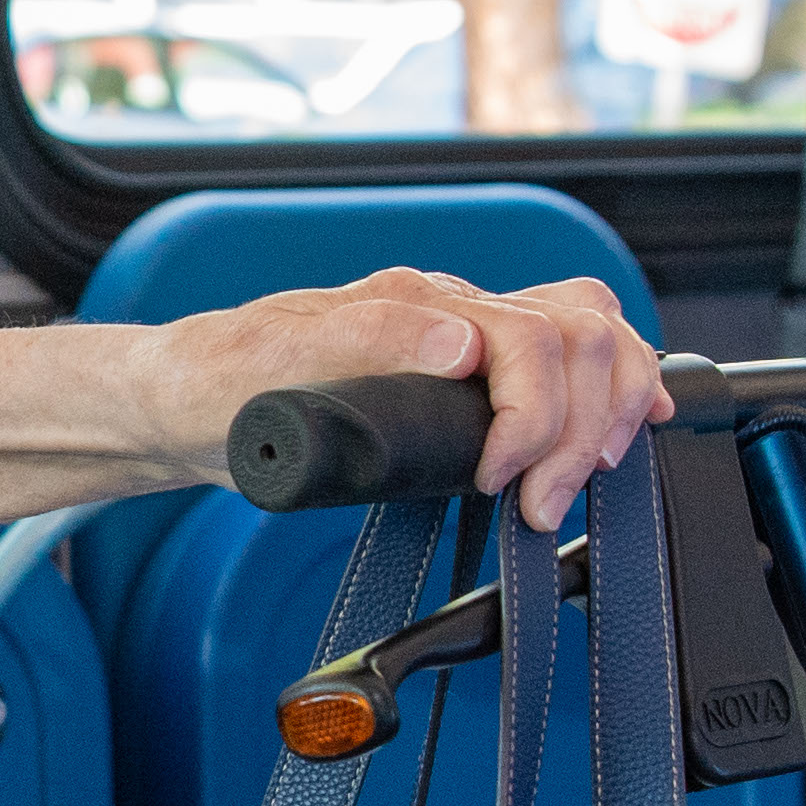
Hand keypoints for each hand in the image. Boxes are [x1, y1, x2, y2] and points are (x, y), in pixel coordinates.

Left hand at [144, 268, 668, 525]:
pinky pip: (569, 352)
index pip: (530, 336)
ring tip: (577, 479)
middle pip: (580, 333)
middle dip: (582, 427)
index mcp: (411, 300)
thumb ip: (360, 342)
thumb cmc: (216, 384)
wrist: (186, 399)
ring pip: (590, 331)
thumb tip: (459, 340)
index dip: (534, 419)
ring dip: (609, 407)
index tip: (502, 485)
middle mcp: (448, 305)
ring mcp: (464, 328)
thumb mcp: (269, 367)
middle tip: (540, 505)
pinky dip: (611, 386)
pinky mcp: (467, 365)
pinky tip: (619, 427)